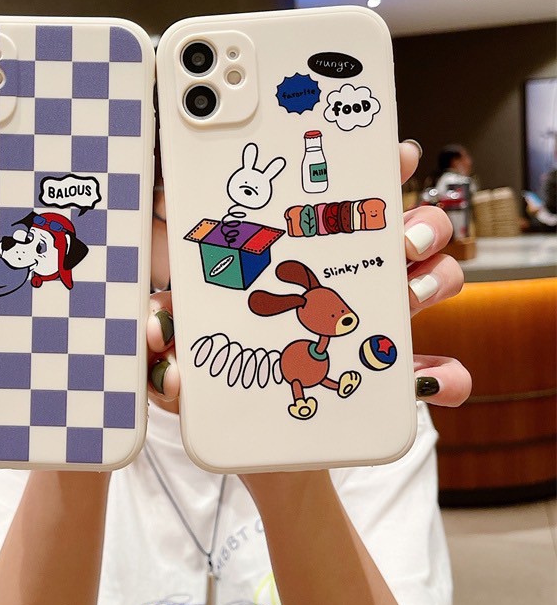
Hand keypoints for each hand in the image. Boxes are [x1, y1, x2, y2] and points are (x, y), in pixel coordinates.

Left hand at [146, 140, 471, 411]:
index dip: (361, 173)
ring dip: (435, 279)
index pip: (330, 207)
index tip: (383, 154)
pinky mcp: (391, 376)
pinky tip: (444, 384)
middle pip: (394, 232)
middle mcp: (342, 285)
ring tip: (412, 291)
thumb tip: (156, 332)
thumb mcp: (187, 357)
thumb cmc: (222, 388)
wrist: (261, 450)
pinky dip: (447, 376)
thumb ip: (169, 342)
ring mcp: (372, 326)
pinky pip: (437, 372)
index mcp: (292, 265)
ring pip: (428, 282)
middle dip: (412, 218)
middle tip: (400, 234)